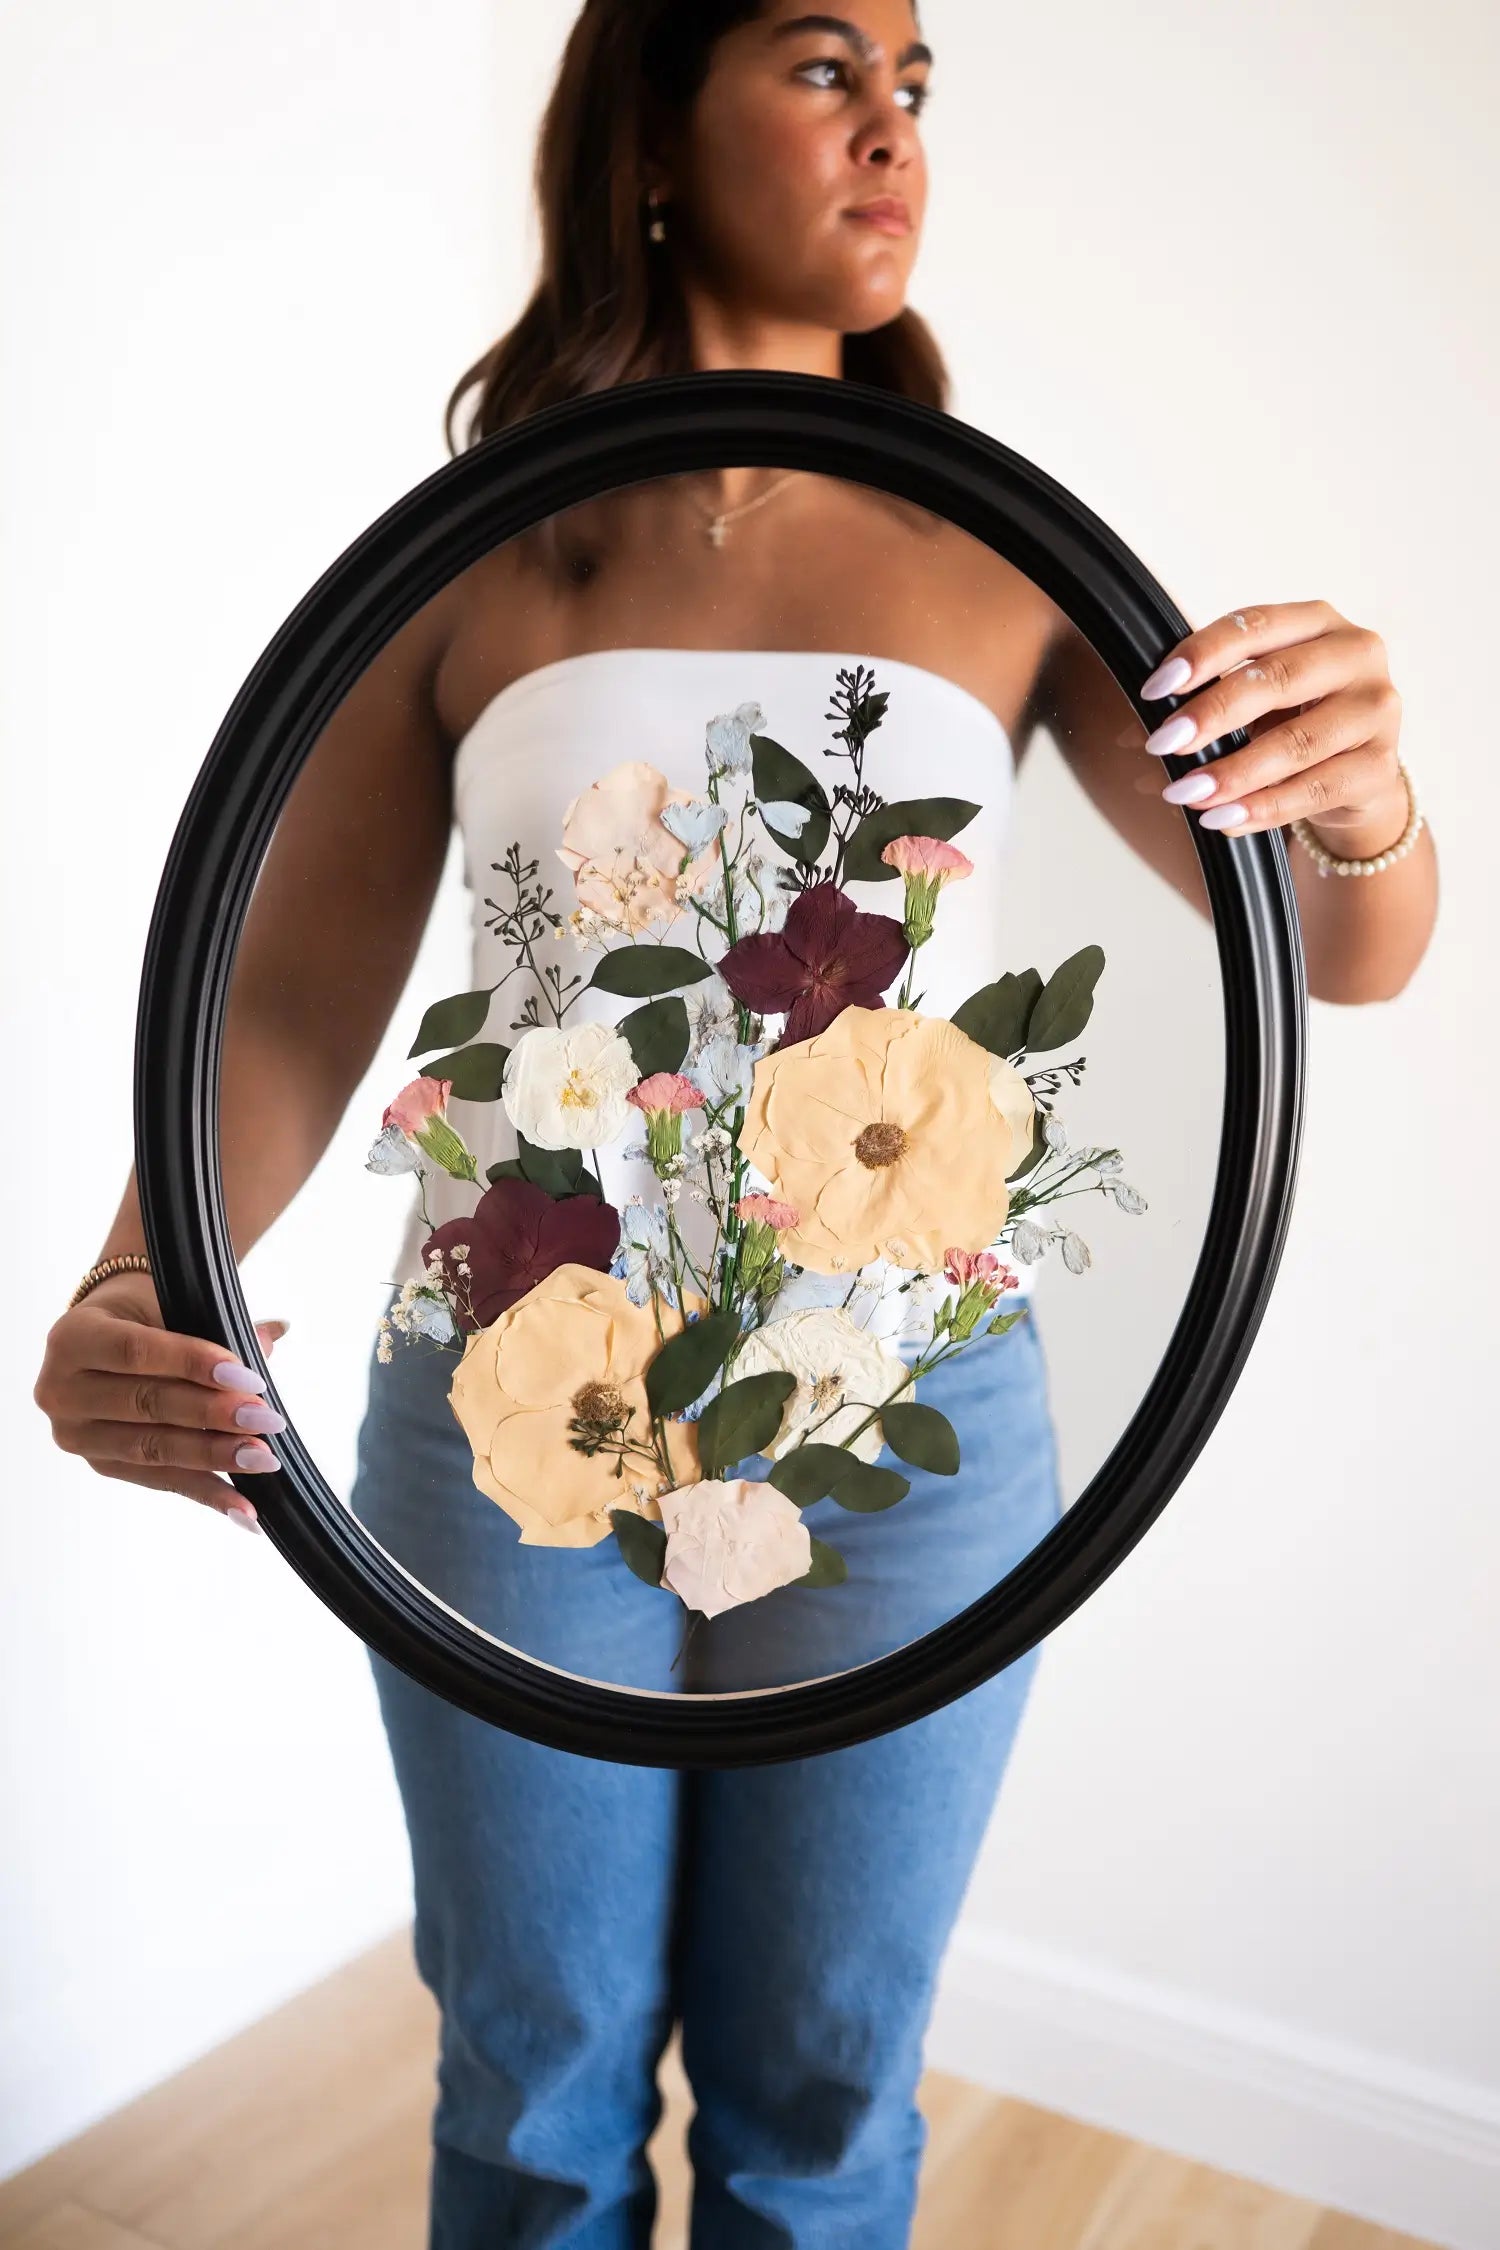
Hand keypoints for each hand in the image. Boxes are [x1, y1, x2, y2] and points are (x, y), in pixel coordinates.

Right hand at [33, 1270, 290, 1531]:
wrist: (107, 1339)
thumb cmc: (144, 1315)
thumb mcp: (169, 1302)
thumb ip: (213, 1320)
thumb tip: (270, 1336)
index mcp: (73, 1337)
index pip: (136, 1352)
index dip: (193, 1364)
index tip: (250, 1379)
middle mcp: (61, 1390)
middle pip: (146, 1405)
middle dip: (213, 1415)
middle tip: (267, 1421)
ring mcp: (76, 1435)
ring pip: (152, 1449)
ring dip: (214, 1457)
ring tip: (263, 1459)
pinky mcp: (100, 1465)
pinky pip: (158, 1481)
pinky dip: (206, 1493)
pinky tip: (244, 1508)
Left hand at [1139, 602, 1406, 848]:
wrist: (1359, 773)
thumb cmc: (1298, 718)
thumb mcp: (1264, 689)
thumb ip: (1219, 688)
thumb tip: (1152, 723)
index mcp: (1319, 622)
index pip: (1254, 626)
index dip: (1202, 654)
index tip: (1155, 689)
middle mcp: (1357, 655)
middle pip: (1276, 679)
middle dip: (1211, 714)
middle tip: (1163, 743)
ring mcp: (1376, 710)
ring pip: (1296, 743)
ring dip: (1232, 772)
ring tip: (1185, 792)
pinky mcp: (1381, 767)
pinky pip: (1314, 790)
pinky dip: (1263, 808)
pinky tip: (1223, 818)